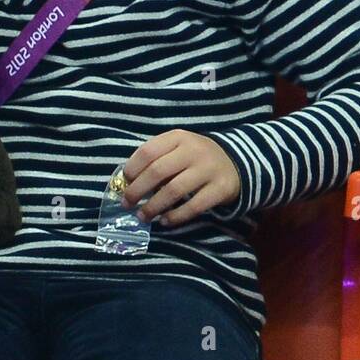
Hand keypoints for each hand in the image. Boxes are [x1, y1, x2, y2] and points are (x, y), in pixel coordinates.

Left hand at [121, 129, 240, 226]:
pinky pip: (194, 206)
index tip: (124, 183)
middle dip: (137, 191)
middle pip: (157, 171)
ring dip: (153, 207)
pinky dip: (175, 216)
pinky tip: (165, 221)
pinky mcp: (220, 188)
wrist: (235, 162)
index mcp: (179, 137)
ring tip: (143, 216)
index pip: (148, 151)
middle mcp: (194, 150)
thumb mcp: (178, 148)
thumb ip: (156, 160)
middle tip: (127, 204)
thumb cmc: (195, 158)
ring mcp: (208, 169)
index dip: (132, 169)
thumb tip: (127, 184)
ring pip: (174, 191)